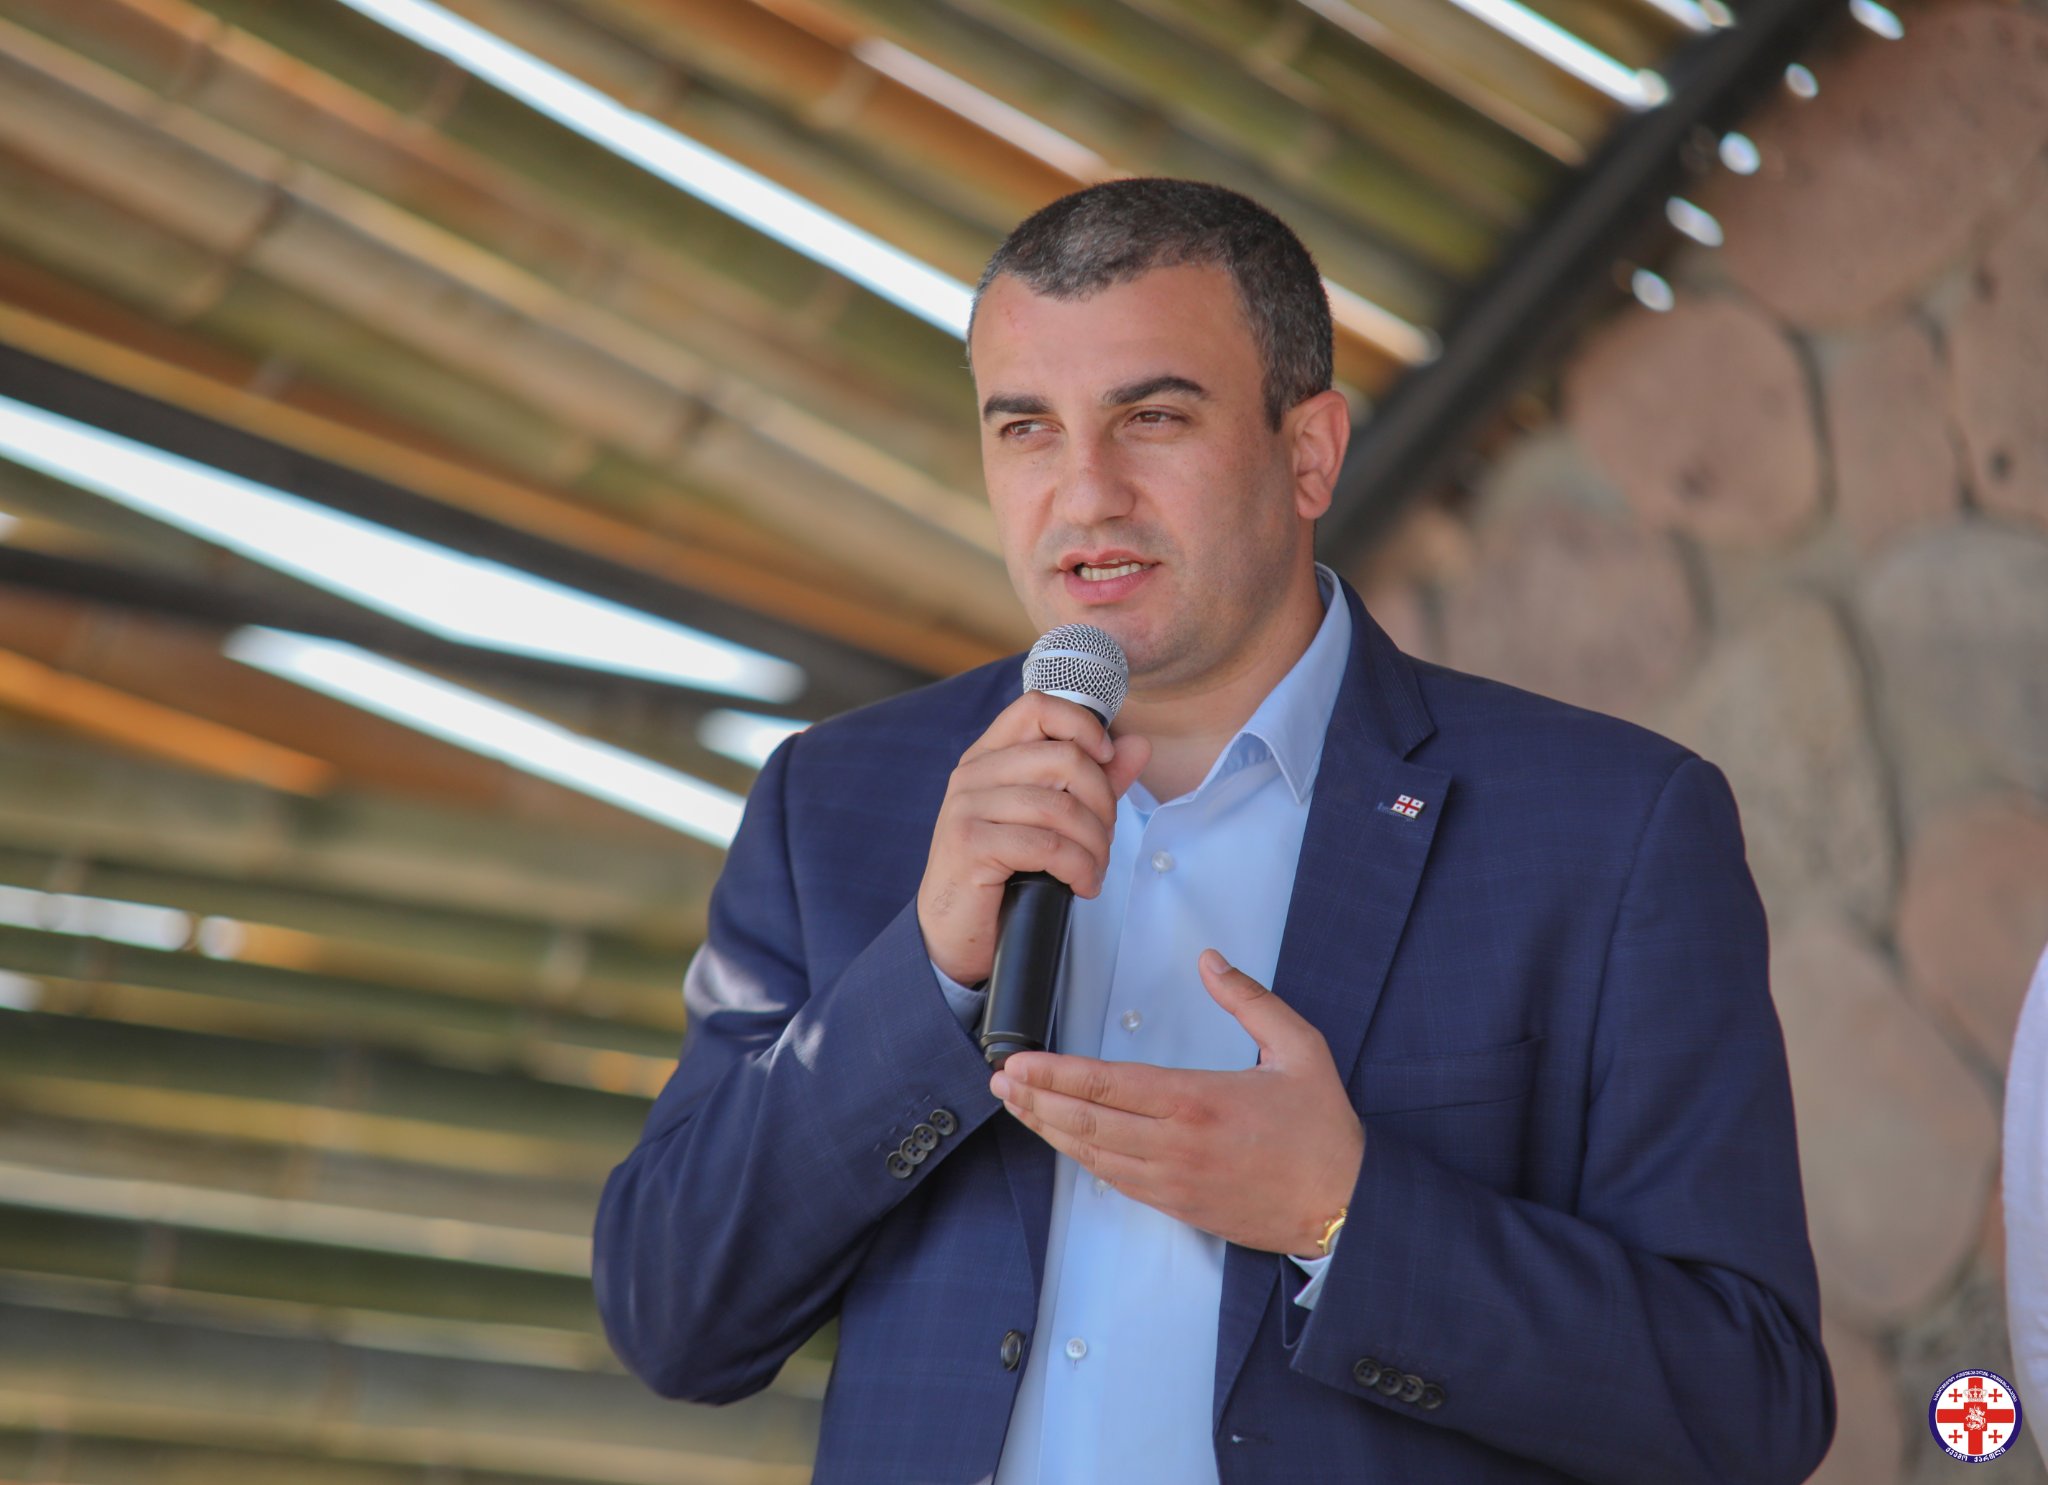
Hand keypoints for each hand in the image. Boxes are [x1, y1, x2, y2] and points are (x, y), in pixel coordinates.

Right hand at [918, 691, 1149, 986]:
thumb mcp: (1051, 820)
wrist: (954, 933)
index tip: (1106, 759)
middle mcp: (973, 773)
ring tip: (1094, 869)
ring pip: (1062, 807)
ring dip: (1094, 845)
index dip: (1083, 726)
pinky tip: (1081, 885)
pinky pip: (1047, 846)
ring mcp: (967, 807)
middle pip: (1064, 758)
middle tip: (1102, 839)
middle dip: (1102, 803)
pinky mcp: (970, 844)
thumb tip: (1137, 745)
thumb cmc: (1003, 873)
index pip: (1038, 707)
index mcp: (990, 756)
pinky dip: (1078, 868)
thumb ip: (1093, 779)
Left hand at [991, 949, 1363, 1255]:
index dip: (1055, 1073)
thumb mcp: (1299, 1048)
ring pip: (1092, 1156)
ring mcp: (1172, 1181)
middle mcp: (1176, 1146)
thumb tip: (1210, 961)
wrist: (1345, 1207)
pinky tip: (1063, 1140)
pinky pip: (1115, 1181)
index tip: (1019, 1061)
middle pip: (1086, 1122)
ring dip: (1048, 1130)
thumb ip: (1250, 1000)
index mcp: (1198, 1101)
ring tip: (1017, 1106)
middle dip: (1035, 1099)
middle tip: (1000, 1081)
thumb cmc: (1323, 1130)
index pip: (1107, 1086)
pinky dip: (1081, 1158)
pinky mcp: (1176, 1206)